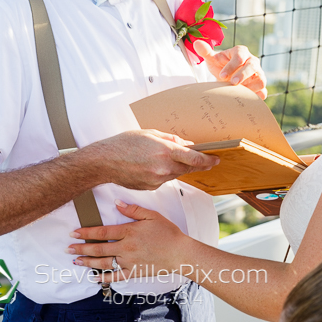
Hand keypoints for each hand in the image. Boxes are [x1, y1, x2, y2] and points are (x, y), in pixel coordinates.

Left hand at [65, 201, 188, 281]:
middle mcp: (126, 247)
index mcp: (129, 232)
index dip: (86, 232)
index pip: (102, 232)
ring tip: (76, 260)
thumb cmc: (167, 232)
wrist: (180, 253)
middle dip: (82, 247)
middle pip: (99, 248)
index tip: (74, 232)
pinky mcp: (134, 272)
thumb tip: (117, 203)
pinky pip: (116, 277)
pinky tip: (94, 277)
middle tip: (68, 247)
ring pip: (104, 263)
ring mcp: (129, 262)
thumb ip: (133, 210)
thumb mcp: (151, 215)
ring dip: (88, 262)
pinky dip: (104, 278)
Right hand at [86, 129, 219, 190]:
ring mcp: (157, 180)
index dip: (208, 160)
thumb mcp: (149, 133)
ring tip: (164, 157)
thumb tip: (186, 145)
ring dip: (176, 167)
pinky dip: (163, 172)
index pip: (194, 158)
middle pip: (188, 168)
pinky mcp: (151, 187)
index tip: (216, 159)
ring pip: (175, 174)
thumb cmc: (124, 144)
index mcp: (165, 151)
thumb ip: (171, 139)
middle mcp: (163, 168)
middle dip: (195, 164)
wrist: (105, 161)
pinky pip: (163, 179)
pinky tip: (151, 165)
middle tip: (202, 159)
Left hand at [194, 40, 266, 99]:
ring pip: (261, 79)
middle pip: (252, 66)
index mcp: (241, 52)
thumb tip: (196, 43)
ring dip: (250, 87)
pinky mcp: (260, 85)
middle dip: (242, 75)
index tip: (221, 76)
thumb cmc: (221, 65)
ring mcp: (258, 73)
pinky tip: (245, 99)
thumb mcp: (212, 59)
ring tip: (238, 93)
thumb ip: (206, 51)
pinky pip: (263, 91)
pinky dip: (256, 96)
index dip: (231, 66)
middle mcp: (252, 61)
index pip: (239, 57)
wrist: (227, 76)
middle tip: (232, 83)